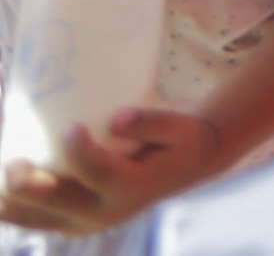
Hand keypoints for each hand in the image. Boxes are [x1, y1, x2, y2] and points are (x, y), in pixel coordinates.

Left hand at [2, 107, 229, 231]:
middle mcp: (108, 211)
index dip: (82, 153)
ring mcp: (88, 222)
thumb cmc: (180, 140)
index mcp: (135, 186)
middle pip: (60, 202)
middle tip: (14, 163)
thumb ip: (152, 122)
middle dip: (30, 186)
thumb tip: (115, 119)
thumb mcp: (180, 127)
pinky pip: (35, 221)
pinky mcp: (74, 223)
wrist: (186, 169)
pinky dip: (12, 209)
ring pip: (39, 219)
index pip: (101, 173)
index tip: (72, 126)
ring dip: (11, 204)